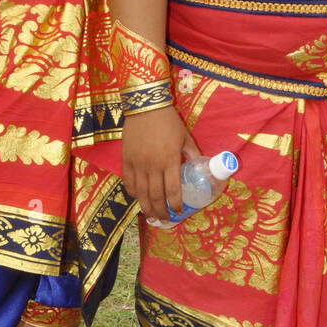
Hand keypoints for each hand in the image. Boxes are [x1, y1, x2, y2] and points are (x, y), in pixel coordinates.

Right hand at [121, 104, 200, 221]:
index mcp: (169, 161)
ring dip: (146, 207)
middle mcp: (152, 166)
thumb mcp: (185, 137)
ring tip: (151, 216)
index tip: (179, 211)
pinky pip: (128, 182)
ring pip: (140, 193)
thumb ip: (192, 153)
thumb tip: (200, 166)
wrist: (146, 107)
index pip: (172, 191)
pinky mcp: (126, 160)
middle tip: (165, 219)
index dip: (176, 204)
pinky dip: (133, 193)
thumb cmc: (168, 121)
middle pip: (155, 197)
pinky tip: (138, 198)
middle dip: (160, 212)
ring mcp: (137, 164)